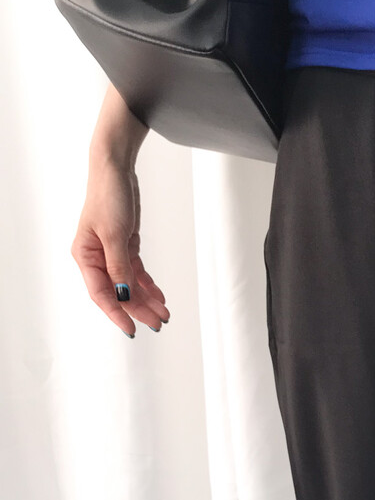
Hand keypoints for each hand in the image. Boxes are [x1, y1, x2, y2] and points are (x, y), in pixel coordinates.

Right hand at [70, 83, 167, 337]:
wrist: (116, 170)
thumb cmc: (108, 196)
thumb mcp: (115, 234)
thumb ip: (119, 266)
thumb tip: (123, 294)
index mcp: (86, 257)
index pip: (102, 293)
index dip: (117, 312)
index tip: (131, 328)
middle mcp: (97, 259)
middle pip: (119, 292)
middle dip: (139, 309)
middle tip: (158, 324)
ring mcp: (112, 253)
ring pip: (130, 285)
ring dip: (147, 300)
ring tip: (164, 315)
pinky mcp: (125, 247)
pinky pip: (137, 273)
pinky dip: (149, 285)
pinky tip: (160, 298)